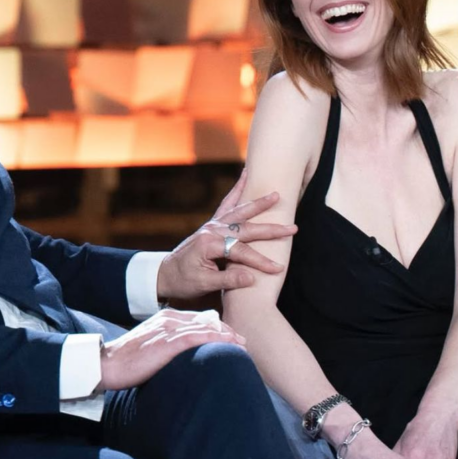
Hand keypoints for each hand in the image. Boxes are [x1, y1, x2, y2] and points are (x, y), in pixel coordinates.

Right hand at [99, 308, 246, 390]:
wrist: (106, 364)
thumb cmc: (126, 361)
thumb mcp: (150, 348)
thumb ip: (167, 346)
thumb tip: (183, 357)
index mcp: (164, 318)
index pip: (197, 320)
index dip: (216, 328)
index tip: (230, 337)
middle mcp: (169, 319)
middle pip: (205, 321)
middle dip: (226, 331)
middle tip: (243, 341)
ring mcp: (169, 329)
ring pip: (205, 328)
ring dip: (227, 336)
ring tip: (243, 345)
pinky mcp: (168, 342)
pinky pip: (199, 337)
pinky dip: (217, 339)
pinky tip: (230, 345)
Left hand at [156, 170, 296, 300]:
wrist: (165, 274)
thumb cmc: (183, 281)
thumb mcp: (203, 284)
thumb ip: (228, 281)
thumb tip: (252, 278)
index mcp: (209, 245)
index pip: (240, 252)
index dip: (260, 261)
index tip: (277, 268)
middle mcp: (211, 231)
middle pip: (245, 228)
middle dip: (270, 229)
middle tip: (293, 228)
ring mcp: (212, 225)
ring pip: (239, 211)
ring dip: (259, 203)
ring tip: (276, 194)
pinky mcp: (212, 224)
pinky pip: (228, 204)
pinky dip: (238, 189)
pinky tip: (246, 174)